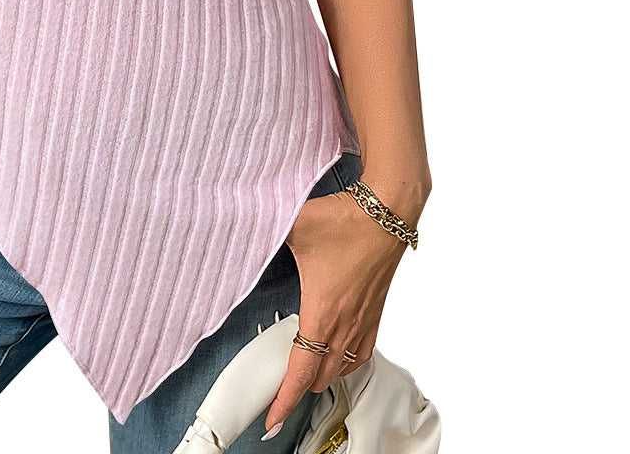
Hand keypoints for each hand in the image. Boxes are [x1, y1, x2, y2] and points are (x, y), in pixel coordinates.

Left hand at [262, 182, 416, 434]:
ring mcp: (364, 318)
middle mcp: (346, 323)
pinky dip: (347, 361)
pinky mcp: (375, 309)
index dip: (285, 399)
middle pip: (322, 377)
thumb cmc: (346, 220)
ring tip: (304, 374)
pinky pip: (362, 350)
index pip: (302, 372)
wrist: (388, 211)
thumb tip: (240, 225)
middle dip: (299, 390)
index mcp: (323, 312)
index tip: (272, 417)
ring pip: (344, 367)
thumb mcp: (294, 224)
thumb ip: (262, 229)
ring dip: (324, 376)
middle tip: (278, 393)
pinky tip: (338, 352)